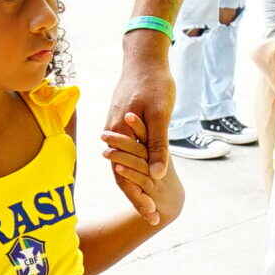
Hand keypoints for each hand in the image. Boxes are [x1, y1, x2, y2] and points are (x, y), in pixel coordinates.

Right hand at [106, 42, 176, 225]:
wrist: (144, 57)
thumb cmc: (154, 83)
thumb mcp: (161, 114)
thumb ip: (157, 145)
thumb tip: (158, 175)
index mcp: (120, 137)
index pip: (124, 178)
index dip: (138, 199)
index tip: (152, 216)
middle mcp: (113, 136)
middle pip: (121, 176)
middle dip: (137, 197)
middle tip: (154, 217)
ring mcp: (116, 130)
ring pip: (123, 164)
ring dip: (136, 184)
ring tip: (150, 202)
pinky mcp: (122, 124)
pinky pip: (126, 152)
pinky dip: (135, 167)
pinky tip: (145, 175)